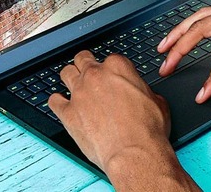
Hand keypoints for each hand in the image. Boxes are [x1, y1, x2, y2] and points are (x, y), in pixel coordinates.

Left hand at [49, 51, 194, 188]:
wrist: (134, 152)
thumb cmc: (147, 129)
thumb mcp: (157, 101)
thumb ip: (143, 91)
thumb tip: (142, 95)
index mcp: (118, 67)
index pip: (110, 59)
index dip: (112, 70)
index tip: (113, 78)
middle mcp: (96, 76)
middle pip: (83, 59)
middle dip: (86, 64)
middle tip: (89, 73)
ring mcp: (79, 93)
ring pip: (66, 73)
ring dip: (70, 77)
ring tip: (74, 85)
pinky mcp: (67, 113)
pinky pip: (53, 101)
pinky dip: (57, 101)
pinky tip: (62, 104)